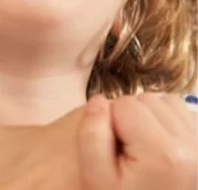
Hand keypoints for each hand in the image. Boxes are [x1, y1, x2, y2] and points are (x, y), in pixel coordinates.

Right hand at [78, 93, 196, 189]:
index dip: (109, 123)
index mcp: (162, 152)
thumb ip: (90, 135)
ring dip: (149, 118)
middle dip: (130, 118)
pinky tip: (162, 147)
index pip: (122, 104)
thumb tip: (98, 100)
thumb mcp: (95, 177)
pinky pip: (182, 112)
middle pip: (145, 100)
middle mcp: (191, 142)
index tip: (114, 152)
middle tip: (128, 152)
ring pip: (164, 102)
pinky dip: (167, 122)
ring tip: (145, 148)